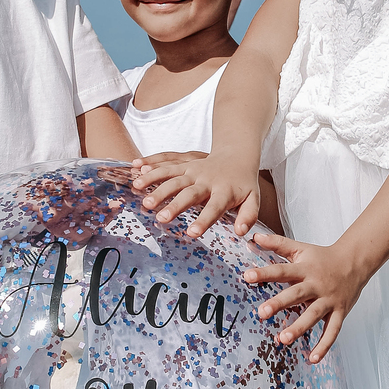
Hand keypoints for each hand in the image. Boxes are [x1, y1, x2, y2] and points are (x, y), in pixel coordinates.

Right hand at [132, 151, 259, 237]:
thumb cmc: (243, 183)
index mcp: (224, 190)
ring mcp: (193, 168)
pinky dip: (151, 164)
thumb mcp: (253, 199)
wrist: (238, 154)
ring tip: (140, 195)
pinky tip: (135, 168)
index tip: (192, 233)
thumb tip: (241, 232)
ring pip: (173, 175)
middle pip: (189, 192)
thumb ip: (248, 215)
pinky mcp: (184, 162)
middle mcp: (206, 179)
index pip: (214, 207)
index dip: (204, 220)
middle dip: (175, 204)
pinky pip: (166, 162)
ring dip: (156, 183)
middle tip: (161, 218)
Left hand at [243, 230, 366, 359]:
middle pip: (296, 294)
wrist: (355, 261)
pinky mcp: (339, 312)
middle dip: (279, 303)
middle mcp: (316, 285)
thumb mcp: (301, 248)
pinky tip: (312, 359)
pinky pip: (332, 331)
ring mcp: (329, 300)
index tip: (247, 277)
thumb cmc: (322, 257)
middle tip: (262, 312)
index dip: (264, 273)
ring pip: (313, 315)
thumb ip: (277, 244)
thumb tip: (253, 236)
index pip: (282, 270)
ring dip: (298, 328)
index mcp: (305, 269)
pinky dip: (324, 345)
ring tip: (282, 339)